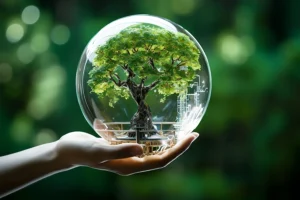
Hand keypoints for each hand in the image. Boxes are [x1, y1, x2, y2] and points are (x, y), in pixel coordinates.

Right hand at [55, 131, 198, 174]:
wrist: (66, 150)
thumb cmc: (80, 151)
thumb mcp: (98, 151)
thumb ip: (119, 150)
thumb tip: (142, 149)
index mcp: (130, 165)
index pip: (161, 161)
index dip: (178, 151)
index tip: (192, 137)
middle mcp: (132, 161)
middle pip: (162, 156)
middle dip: (179, 146)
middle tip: (193, 132)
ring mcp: (128, 154)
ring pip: (154, 149)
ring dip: (168, 140)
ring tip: (181, 129)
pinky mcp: (123, 145)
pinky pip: (142, 141)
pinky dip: (152, 134)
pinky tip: (156, 124)